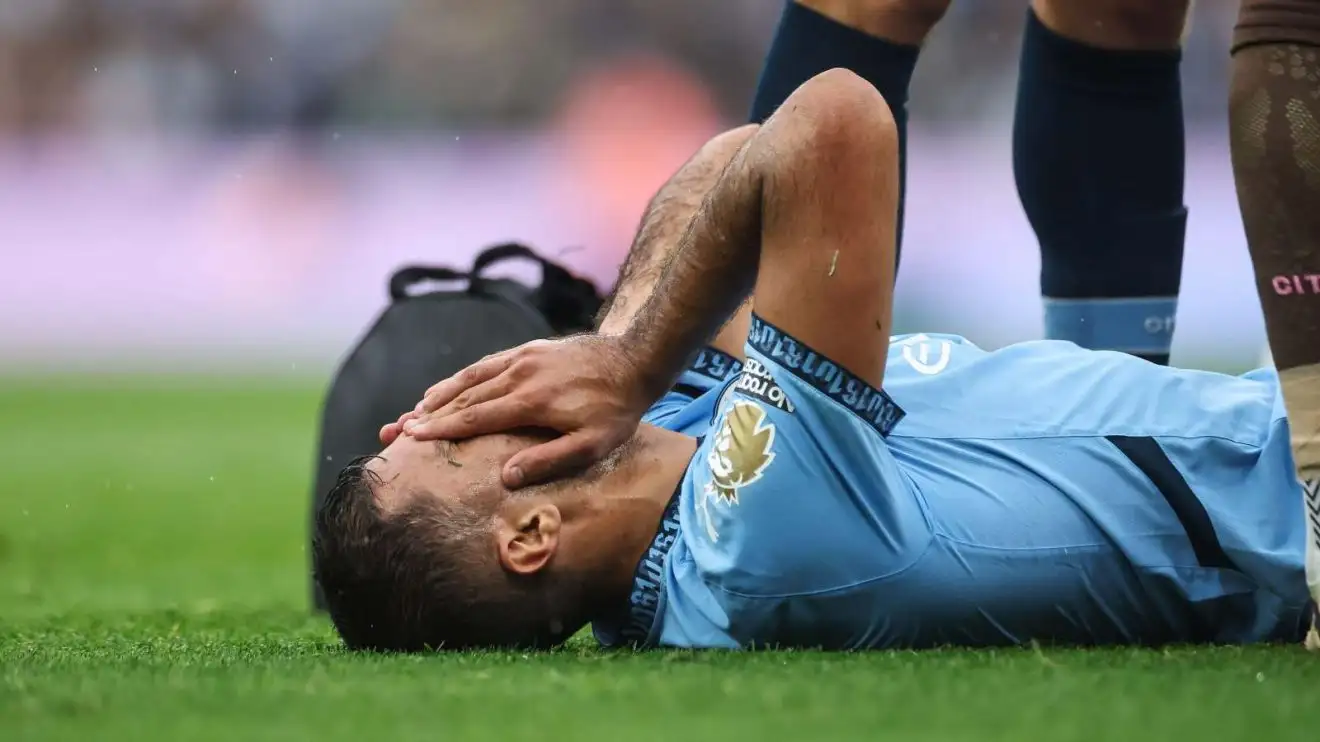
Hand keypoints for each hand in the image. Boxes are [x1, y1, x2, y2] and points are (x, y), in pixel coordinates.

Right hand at [400, 335, 659, 487]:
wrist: (635, 358)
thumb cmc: (616, 409)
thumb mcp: (591, 445)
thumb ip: (548, 460)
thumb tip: (505, 477)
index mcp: (530, 401)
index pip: (475, 417)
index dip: (440, 428)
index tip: (411, 436)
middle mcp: (519, 374)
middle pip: (463, 397)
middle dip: (427, 413)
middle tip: (397, 428)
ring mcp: (523, 358)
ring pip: (471, 377)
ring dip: (440, 394)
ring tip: (414, 409)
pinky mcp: (530, 349)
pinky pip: (487, 364)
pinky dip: (463, 377)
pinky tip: (451, 386)